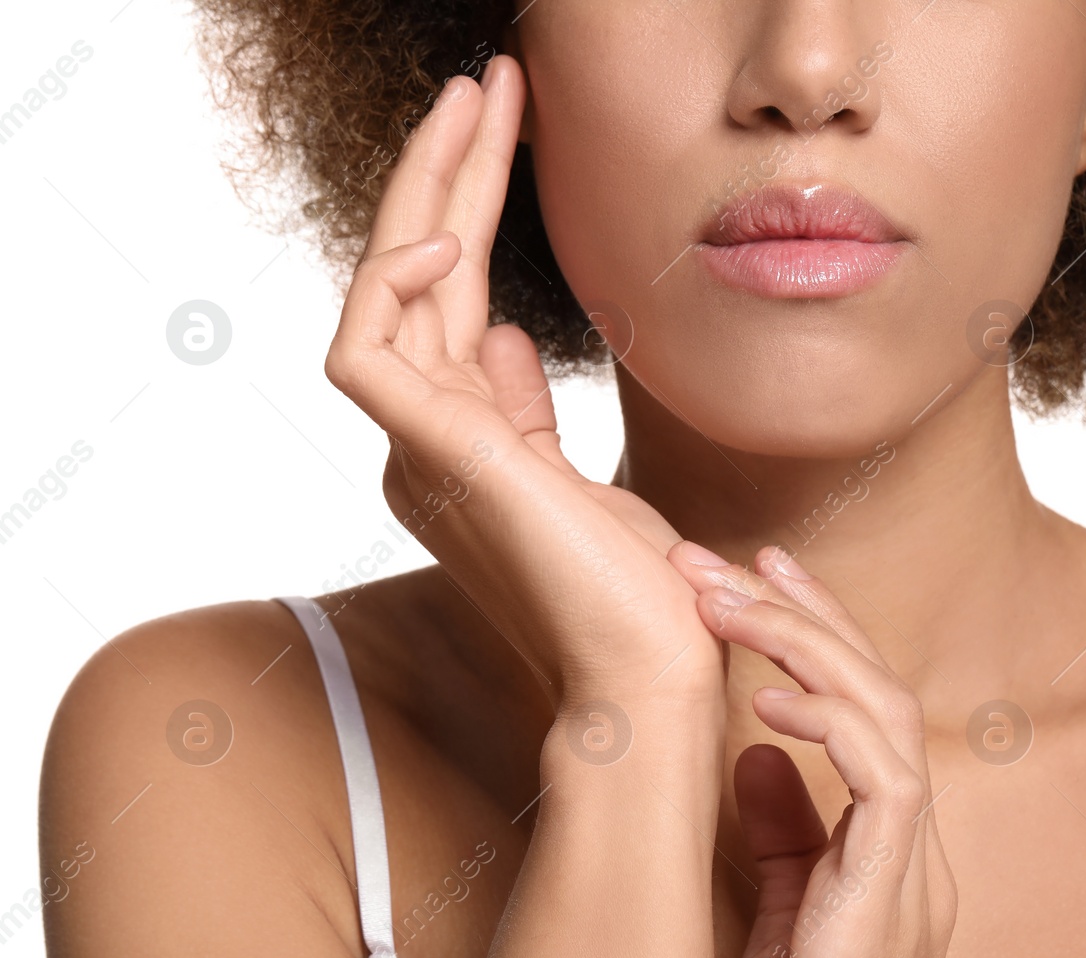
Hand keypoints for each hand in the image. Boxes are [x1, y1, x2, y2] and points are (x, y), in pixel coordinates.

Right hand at [323, 57, 720, 711]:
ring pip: (387, 290)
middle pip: (419, 275)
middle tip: (483, 84)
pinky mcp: (433, 461)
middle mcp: (426, 438)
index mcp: (460, 438)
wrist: (649, 675)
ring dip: (425, 189)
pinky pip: (366, 352)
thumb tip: (502, 338)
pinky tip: (441, 233)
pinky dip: (388, 286)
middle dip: (447, 171)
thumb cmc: (630, 593)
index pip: (451, 295)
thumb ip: (519, 410)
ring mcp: (420, 451)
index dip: (471, 205)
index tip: (508, 129)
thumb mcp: (576, 477)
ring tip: (473, 103)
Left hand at [666, 544, 957, 957]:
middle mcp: (910, 854)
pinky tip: (771, 697)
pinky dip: (835, 725)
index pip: (867, 713)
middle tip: (730, 558)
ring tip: (728, 601)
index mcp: (884, 854)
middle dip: (806, 614)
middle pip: (882, 694)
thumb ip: (783, 835)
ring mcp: (910, 880)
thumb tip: (760, 747)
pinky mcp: (892, 908)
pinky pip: (887, 787)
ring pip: (890, 718)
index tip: (758, 577)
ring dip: (807, 646)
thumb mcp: (774, 922)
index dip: (819, 635)